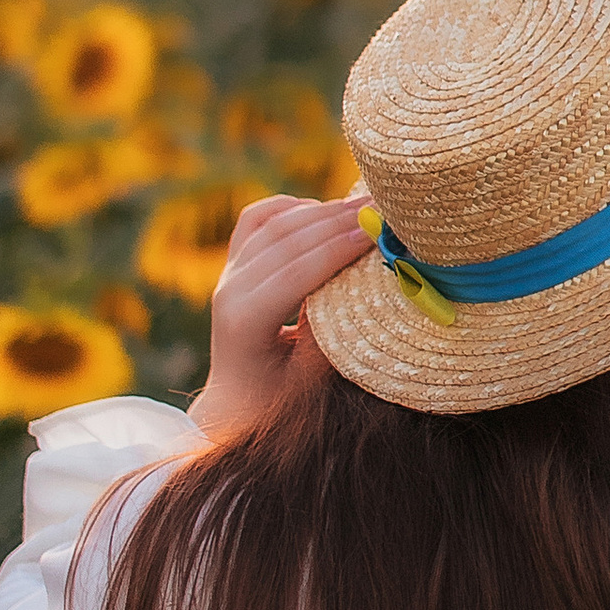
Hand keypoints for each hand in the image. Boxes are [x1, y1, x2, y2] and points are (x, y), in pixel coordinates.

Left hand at [192, 194, 374, 436]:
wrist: (234, 403)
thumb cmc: (277, 399)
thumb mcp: (309, 378)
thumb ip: (331, 332)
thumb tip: (366, 285)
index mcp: (244, 322)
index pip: (294, 272)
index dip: (336, 248)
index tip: (375, 232)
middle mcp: (229, 291)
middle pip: (284, 239)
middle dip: (335, 220)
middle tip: (381, 207)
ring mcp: (227, 274)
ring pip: (271, 223)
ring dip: (320, 209)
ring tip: (363, 205)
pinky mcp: (233, 265)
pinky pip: (256, 220)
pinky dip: (289, 208)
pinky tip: (320, 209)